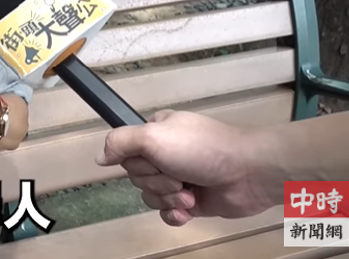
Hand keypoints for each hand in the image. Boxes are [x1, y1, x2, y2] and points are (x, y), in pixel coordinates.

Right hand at [97, 110, 276, 226]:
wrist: (249, 172)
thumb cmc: (202, 148)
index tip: (153, 159)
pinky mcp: (192, 200)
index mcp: (157, 132)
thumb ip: (120, 142)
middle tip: (178, 176)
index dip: (136, 161)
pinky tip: (187, 211)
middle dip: (156, 181)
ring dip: (168, 198)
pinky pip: (167, 213)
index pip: (126, 151)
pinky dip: (175, 214)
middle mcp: (165, 154)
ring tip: (190, 193)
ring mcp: (179, 177)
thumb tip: (99, 158)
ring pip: (150, 196)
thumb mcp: (153, 135)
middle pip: (137, 176)